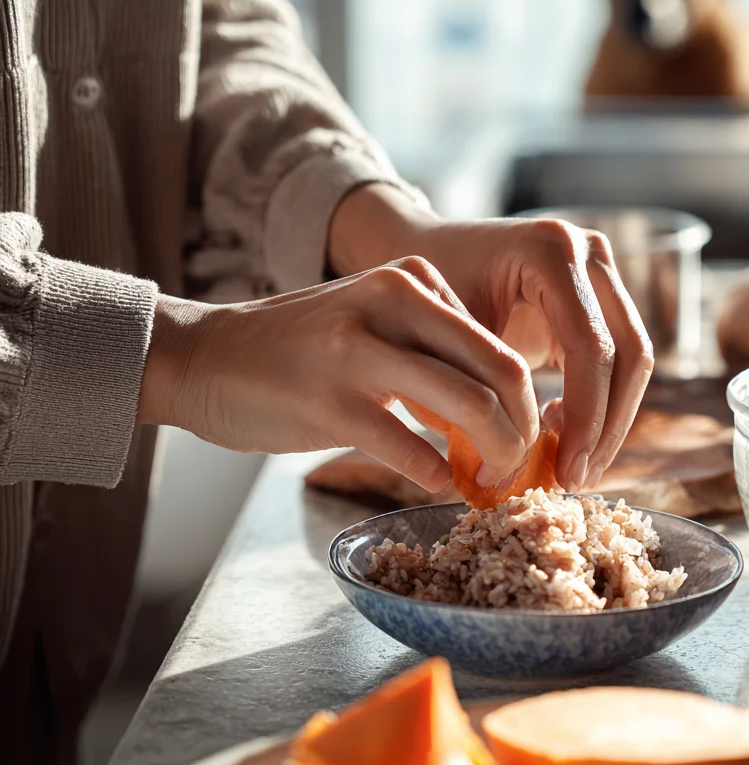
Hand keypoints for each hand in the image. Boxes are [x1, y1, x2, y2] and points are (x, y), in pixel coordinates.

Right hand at [138, 259, 538, 491]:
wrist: (204, 357)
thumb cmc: (297, 352)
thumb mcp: (373, 324)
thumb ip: (433, 351)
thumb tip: (499, 413)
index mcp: (412, 279)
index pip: (502, 346)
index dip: (526, 406)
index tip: (523, 442)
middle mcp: (393, 302)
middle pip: (502, 374)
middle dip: (523, 435)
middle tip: (517, 472)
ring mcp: (360, 351)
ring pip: (470, 409)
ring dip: (494, 460)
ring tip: (488, 484)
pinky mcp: (331, 403)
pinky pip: (414, 450)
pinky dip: (438, 477)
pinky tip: (436, 485)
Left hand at [328, 186, 653, 490]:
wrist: (423, 253)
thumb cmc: (423, 295)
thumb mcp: (446, 338)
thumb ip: (484, 386)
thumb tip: (511, 459)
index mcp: (550, 251)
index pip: (590, 347)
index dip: (586, 416)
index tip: (566, 469)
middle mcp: (588, 252)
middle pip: (629, 353)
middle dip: (607, 427)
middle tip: (577, 479)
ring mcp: (601, 271)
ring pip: (634, 360)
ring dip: (610, 422)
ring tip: (572, 465)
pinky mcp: (601, 298)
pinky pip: (619, 360)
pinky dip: (600, 405)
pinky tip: (564, 436)